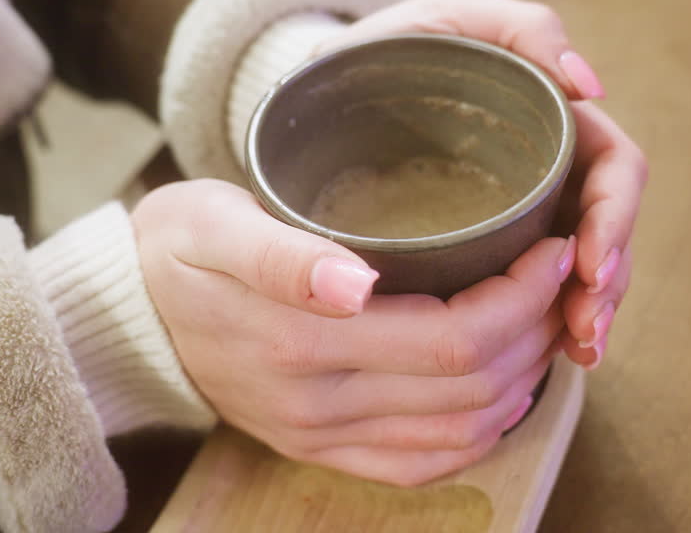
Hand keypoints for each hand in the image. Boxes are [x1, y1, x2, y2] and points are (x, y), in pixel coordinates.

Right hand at [132, 179, 570, 485]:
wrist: (130, 314)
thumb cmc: (179, 248)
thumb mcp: (213, 224)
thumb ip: (282, 257)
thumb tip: (354, 284)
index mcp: (300, 341)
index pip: (452, 339)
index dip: (520, 299)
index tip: (551, 246)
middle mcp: (318, 404)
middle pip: (470, 387)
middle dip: (534, 330)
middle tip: (560, 275)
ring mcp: (321, 436)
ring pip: (460, 431)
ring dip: (521, 379)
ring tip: (542, 320)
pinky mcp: (319, 450)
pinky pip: (421, 466)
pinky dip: (479, 434)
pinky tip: (501, 392)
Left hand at [322, 0, 647, 368]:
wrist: (316, 92)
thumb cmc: (386, 48)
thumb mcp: (447, 19)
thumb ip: (520, 29)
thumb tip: (592, 87)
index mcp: (552, 120)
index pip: (613, 171)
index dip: (614, 218)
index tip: (588, 264)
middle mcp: (547, 170)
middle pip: (605, 232)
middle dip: (607, 282)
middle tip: (584, 328)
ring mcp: (521, 212)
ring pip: (579, 270)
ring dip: (588, 312)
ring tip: (577, 349)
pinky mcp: (487, 248)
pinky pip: (535, 292)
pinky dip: (550, 324)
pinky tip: (553, 353)